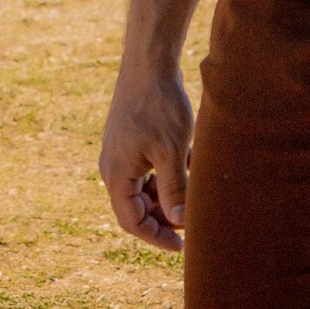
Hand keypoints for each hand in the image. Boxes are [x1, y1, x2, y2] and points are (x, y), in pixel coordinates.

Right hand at [99, 61, 194, 251]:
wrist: (149, 61)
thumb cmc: (160, 104)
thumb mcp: (172, 151)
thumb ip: (175, 189)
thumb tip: (181, 223)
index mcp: (116, 175)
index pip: (132, 222)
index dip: (157, 237)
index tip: (182, 246)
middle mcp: (113, 167)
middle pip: (137, 208)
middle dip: (165, 217)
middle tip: (195, 220)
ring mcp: (121, 153)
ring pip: (145, 189)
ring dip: (169, 194)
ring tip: (196, 187)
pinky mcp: (132, 141)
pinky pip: (148, 170)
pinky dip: (168, 174)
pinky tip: (192, 163)